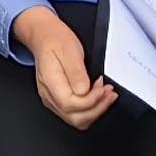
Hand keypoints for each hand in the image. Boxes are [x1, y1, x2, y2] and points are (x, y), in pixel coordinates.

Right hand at [15, 7, 115, 129]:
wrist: (45, 37)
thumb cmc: (56, 41)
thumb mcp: (70, 50)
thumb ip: (76, 72)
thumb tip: (84, 91)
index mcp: (50, 82)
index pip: (70, 104)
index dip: (91, 101)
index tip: (103, 89)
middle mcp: (49, 95)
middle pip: (74, 117)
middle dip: (97, 109)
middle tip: (110, 94)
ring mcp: (53, 99)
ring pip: (76, 119)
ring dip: (95, 110)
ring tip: (107, 95)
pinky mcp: (59, 100)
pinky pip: (75, 113)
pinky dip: (90, 108)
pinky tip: (98, 96)